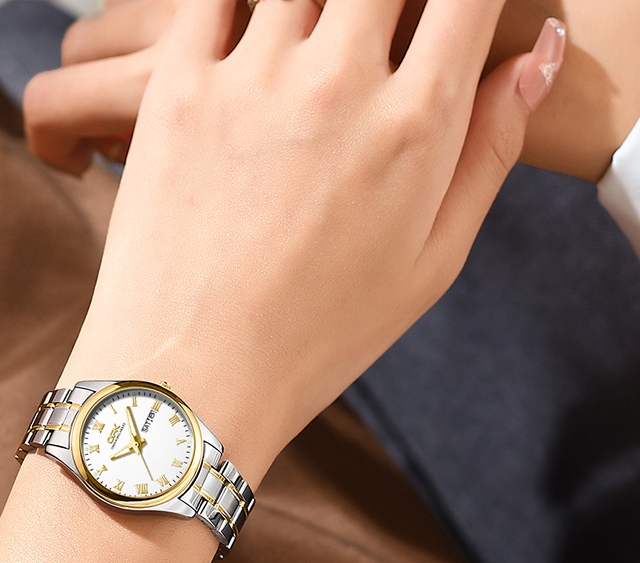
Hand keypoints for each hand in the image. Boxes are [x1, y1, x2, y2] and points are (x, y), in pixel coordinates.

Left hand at [61, 0, 565, 484]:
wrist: (193, 376)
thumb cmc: (315, 337)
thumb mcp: (430, 265)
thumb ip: (489, 151)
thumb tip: (533, 55)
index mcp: (416, 125)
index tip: (444, 21)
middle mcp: (338, 83)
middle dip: (389, 2)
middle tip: (370, 47)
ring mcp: (252, 80)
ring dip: (315, 8)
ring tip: (310, 58)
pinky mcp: (177, 89)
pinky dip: (236, 2)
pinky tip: (250, 37)